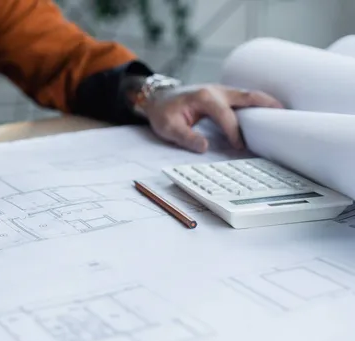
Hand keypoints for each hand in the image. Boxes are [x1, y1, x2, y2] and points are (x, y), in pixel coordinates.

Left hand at [142, 84, 282, 152]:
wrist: (157, 97)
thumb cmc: (162, 112)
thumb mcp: (167, 127)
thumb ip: (185, 137)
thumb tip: (204, 147)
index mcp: (204, 97)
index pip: (226, 115)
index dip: (235, 132)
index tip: (240, 147)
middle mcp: (216, 90)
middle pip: (247, 96)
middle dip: (266, 105)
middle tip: (286, 115)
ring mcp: (220, 91)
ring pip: (248, 95)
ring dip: (265, 102)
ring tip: (284, 113)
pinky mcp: (222, 95)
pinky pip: (242, 99)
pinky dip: (256, 104)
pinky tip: (267, 113)